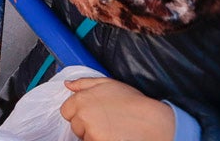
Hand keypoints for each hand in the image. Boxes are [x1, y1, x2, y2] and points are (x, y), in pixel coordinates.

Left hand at [60, 78, 174, 140]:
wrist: (153, 122)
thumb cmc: (133, 103)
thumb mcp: (108, 84)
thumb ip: (84, 83)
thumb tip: (67, 84)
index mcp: (81, 99)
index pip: (66, 111)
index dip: (79, 114)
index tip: (92, 115)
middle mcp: (83, 116)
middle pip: (75, 126)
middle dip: (86, 126)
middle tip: (106, 122)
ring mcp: (91, 132)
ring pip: (84, 138)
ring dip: (94, 136)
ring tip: (112, 129)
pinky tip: (114, 136)